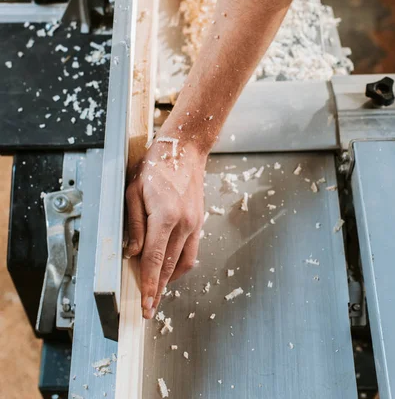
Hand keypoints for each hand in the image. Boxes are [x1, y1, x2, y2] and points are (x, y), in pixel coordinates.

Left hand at [125, 138, 205, 318]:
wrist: (184, 151)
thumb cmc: (156, 167)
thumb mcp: (133, 191)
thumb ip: (134, 224)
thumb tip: (133, 252)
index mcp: (165, 216)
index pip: (155, 260)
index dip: (149, 285)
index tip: (146, 305)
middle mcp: (184, 224)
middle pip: (170, 266)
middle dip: (158, 289)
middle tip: (148, 306)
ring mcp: (194, 224)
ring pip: (184, 263)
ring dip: (170, 279)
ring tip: (157, 290)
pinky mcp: (199, 222)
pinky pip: (192, 251)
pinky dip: (180, 265)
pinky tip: (169, 268)